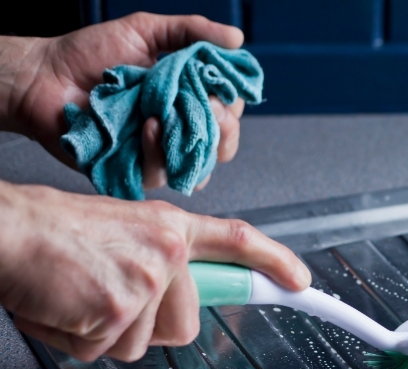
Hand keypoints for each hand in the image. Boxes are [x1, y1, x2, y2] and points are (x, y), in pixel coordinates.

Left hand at [0, 13, 245, 190]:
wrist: (44, 76)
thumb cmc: (90, 53)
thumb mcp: (146, 30)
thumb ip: (193, 31)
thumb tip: (238, 38)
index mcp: (187, 98)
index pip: (231, 112)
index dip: (233, 105)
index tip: (222, 91)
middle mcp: (177, 129)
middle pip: (223, 146)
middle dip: (224, 130)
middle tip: (210, 110)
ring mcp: (157, 153)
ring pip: (199, 167)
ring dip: (195, 143)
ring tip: (170, 117)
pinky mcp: (133, 171)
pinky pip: (161, 175)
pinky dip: (159, 153)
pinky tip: (148, 129)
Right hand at [0, 181, 311, 361]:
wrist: (5, 232)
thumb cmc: (49, 233)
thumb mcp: (118, 234)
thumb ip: (154, 263)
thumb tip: (171, 301)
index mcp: (168, 227)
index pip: (237, 240)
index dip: (273, 261)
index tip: (300, 280)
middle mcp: (167, 252)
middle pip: (186, 325)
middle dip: (146, 326)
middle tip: (104, 295)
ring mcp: (147, 282)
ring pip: (141, 344)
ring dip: (102, 333)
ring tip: (75, 294)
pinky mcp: (120, 311)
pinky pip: (102, 352)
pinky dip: (74, 339)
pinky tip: (60, 306)